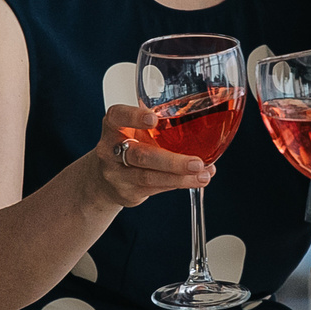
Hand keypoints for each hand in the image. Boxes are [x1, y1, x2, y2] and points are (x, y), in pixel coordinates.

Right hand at [95, 105, 212, 208]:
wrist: (103, 179)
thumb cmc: (128, 147)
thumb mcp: (135, 130)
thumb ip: (160, 126)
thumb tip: (207, 128)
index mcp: (113, 126)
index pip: (118, 116)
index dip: (134, 117)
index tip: (153, 119)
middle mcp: (110, 150)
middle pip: (140, 155)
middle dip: (171, 161)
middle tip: (196, 163)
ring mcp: (116, 174)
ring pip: (149, 177)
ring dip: (180, 178)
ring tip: (203, 175)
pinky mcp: (126, 192)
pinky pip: (155, 189)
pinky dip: (178, 184)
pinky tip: (194, 181)